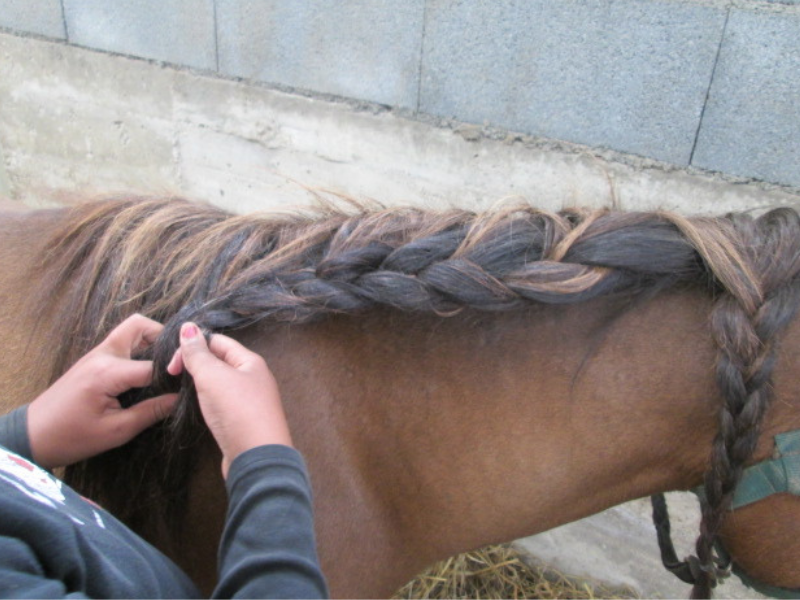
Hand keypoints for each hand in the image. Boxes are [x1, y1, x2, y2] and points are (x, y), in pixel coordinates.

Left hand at [27, 314, 178, 469]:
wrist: (34, 435)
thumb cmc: (72, 437)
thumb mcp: (116, 431)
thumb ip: (151, 411)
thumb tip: (181, 399)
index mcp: (108, 372)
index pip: (154, 365)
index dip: (175, 374)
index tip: (191, 385)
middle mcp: (103, 355)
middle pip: (140, 326)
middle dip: (164, 338)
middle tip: (177, 362)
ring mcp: (96, 354)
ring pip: (131, 331)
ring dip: (151, 342)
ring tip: (165, 367)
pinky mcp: (93, 360)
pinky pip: (122, 344)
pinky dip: (139, 350)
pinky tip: (147, 373)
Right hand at [167, 323, 292, 478]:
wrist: (257, 457)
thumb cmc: (237, 411)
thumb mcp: (213, 376)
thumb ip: (198, 353)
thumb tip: (188, 327)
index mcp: (250, 362)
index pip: (218, 342)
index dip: (192, 345)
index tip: (170, 363)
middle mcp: (253, 378)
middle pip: (219, 361)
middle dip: (195, 364)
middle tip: (172, 376)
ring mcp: (249, 401)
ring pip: (219, 384)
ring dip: (200, 384)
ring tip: (182, 390)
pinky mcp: (242, 421)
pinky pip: (222, 403)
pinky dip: (207, 402)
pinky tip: (198, 408)